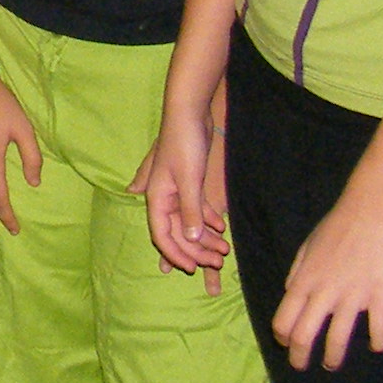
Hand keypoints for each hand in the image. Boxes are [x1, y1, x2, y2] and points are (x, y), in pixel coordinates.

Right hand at [138, 97, 229, 290]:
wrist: (189, 114)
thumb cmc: (184, 143)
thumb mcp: (189, 179)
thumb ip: (190, 210)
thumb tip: (192, 240)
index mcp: (157, 198)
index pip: (161, 236)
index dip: (176, 255)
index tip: (194, 268)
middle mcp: (163, 198)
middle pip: (176, 233)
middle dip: (196, 250)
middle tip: (218, 261)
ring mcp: (176, 191)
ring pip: (187, 223)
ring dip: (204, 238)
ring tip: (224, 250)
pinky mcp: (188, 184)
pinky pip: (196, 209)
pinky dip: (207, 220)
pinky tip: (222, 228)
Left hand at [274, 195, 382, 369]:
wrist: (370, 211)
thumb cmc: (336, 226)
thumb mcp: (306, 247)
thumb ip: (297, 272)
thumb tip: (290, 292)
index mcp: (304, 281)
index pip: (283, 320)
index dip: (282, 337)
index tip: (286, 345)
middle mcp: (324, 293)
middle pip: (304, 335)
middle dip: (299, 357)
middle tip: (302, 366)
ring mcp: (353, 296)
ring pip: (338, 339)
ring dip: (333, 357)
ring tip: (332, 365)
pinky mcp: (380, 294)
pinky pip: (379, 327)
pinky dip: (378, 341)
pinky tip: (377, 346)